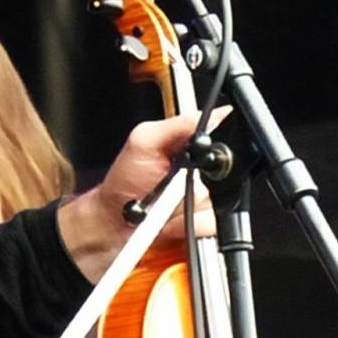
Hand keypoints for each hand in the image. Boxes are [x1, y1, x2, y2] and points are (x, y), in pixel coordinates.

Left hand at [56, 111, 221, 280]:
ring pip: (215, 199)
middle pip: (223, 172)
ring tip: (164, 204)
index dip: (211, 150)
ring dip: (185, 205)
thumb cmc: (124, 181)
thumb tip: (214, 113)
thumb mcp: (143, 141)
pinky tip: (169, 220)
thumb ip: (177, 125)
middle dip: (192, 182)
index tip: (188, 163)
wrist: (115, 225)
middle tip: (166, 186)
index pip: (221, 137)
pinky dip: (187, 224)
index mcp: (190, 143)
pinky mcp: (203, 221)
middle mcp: (201, 168)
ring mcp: (204, 196)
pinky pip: (211, 222)